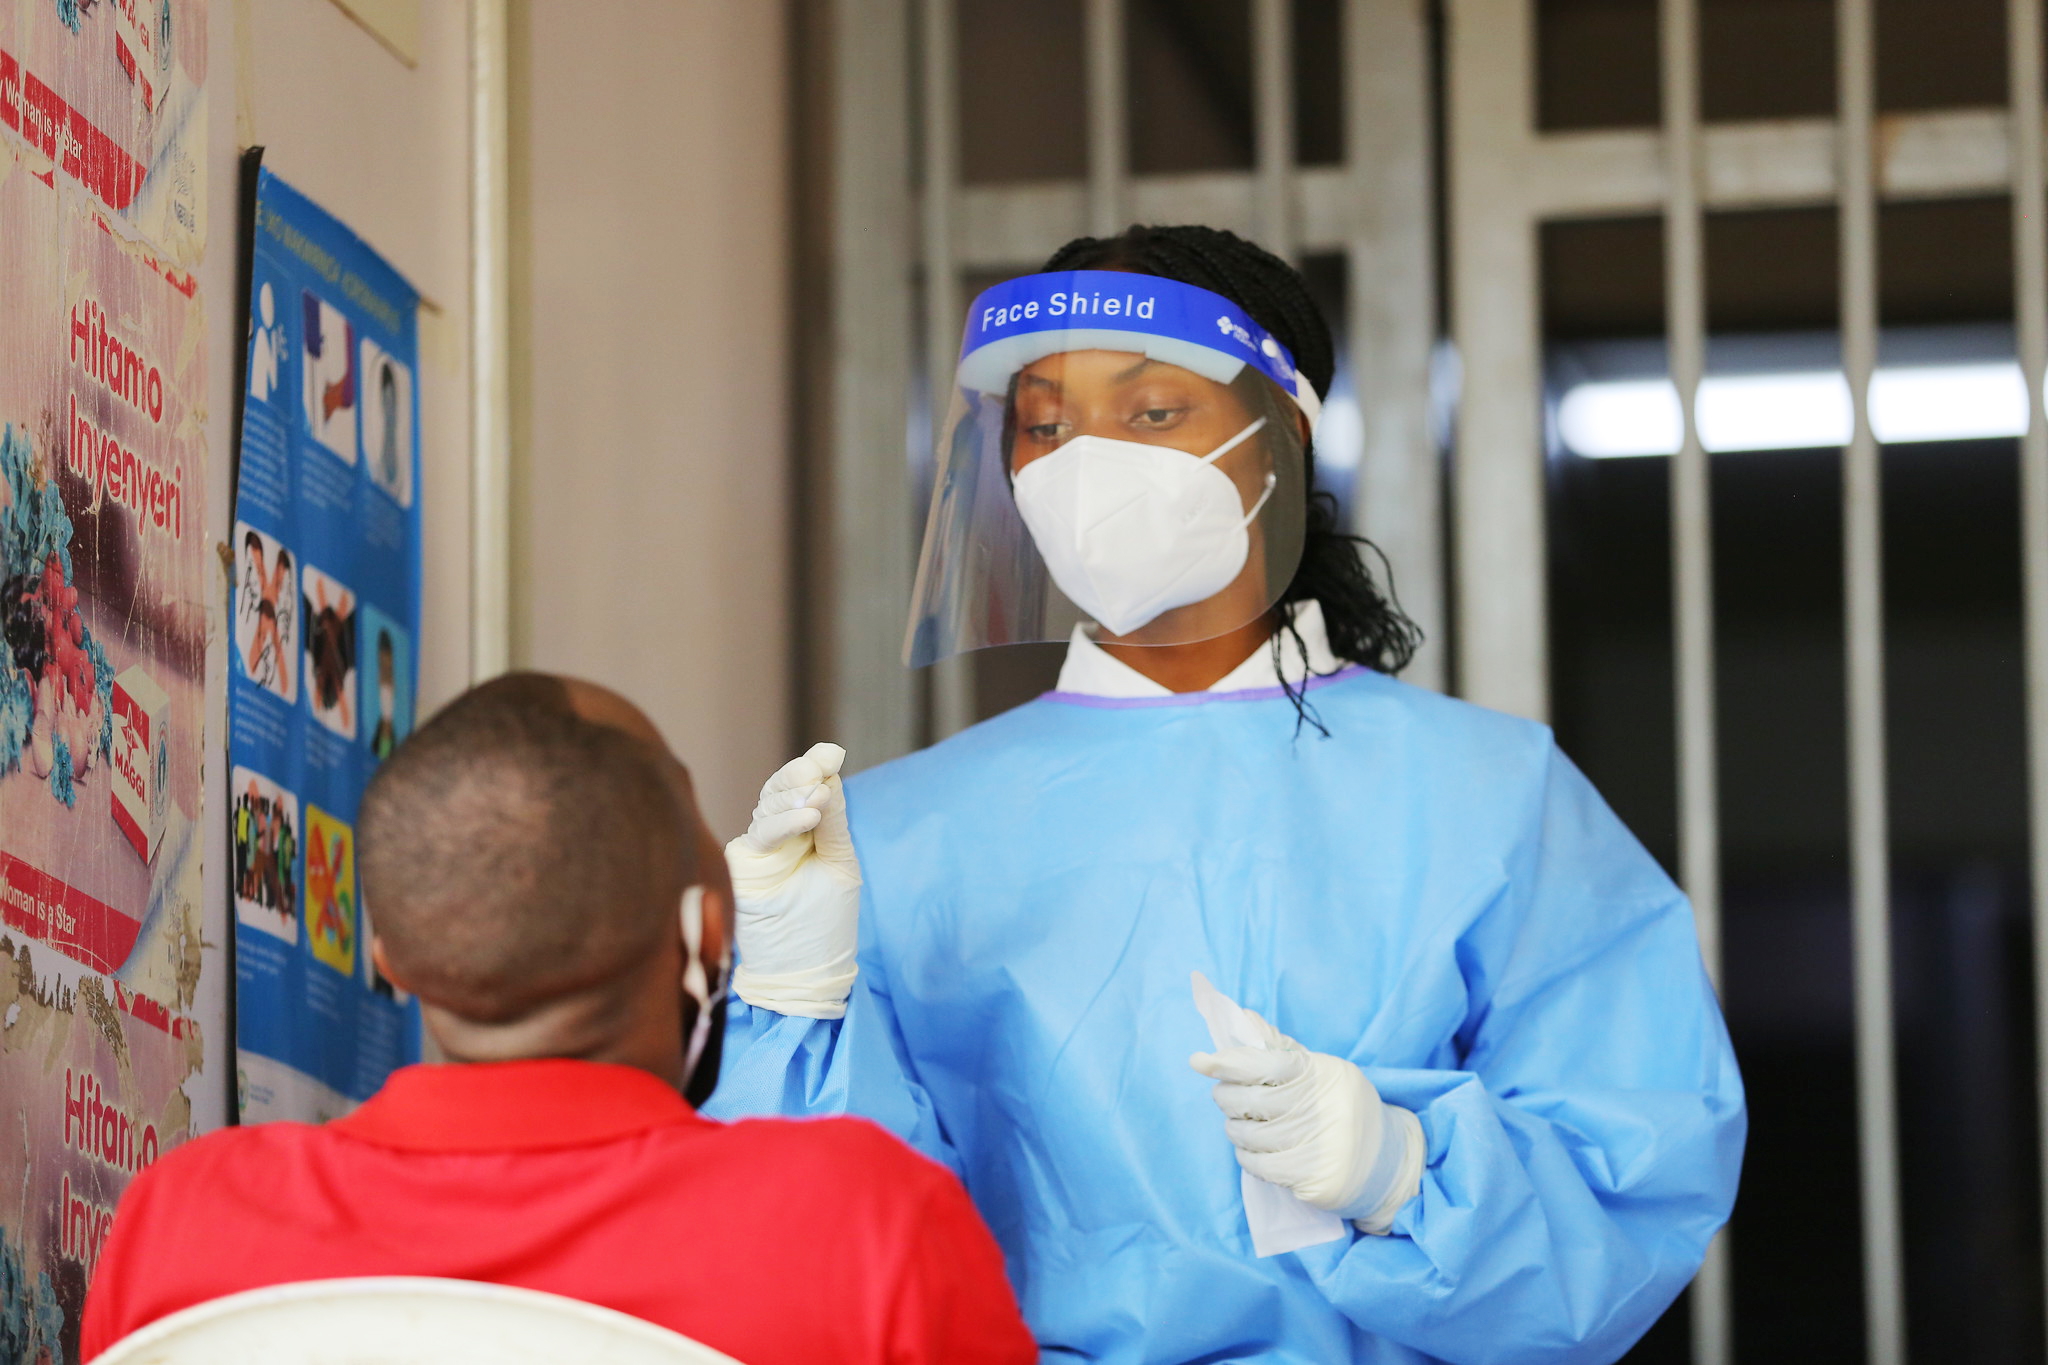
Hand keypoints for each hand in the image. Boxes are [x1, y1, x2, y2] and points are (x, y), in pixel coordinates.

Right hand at [727, 743, 861, 1018]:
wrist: (805, 971)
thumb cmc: (825, 923)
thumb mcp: (839, 864)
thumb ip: (833, 823)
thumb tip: (830, 776)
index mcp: (799, 833)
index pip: (799, 789)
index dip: (812, 766)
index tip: (832, 751)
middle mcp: (774, 837)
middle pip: (778, 790)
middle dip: (800, 774)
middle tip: (823, 765)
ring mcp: (756, 851)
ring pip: (768, 807)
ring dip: (795, 796)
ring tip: (822, 795)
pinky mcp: (743, 867)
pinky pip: (761, 834)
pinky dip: (785, 822)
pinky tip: (810, 814)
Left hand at [1191, 1012, 1423, 1234]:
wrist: (1389, 1160)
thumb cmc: (1341, 1107)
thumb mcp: (1319, 1072)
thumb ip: (1279, 1050)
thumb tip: (1241, 1018)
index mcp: (1322, 1072)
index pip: (1267, 1062)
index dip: (1229, 1061)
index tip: (1200, 1061)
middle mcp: (1324, 1107)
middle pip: (1251, 1100)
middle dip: (1226, 1098)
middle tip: (1224, 1096)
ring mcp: (1321, 1145)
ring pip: (1250, 1135)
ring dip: (1235, 1129)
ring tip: (1240, 1125)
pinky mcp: (1316, 1178)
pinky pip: (1260, 1166)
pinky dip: (1247, 1157)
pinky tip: (1252, 1151)